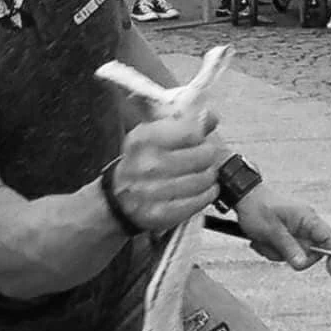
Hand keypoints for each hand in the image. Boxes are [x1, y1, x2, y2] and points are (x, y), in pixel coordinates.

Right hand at [114, 110, 221, 231]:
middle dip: (209, 155)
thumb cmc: (141, 163)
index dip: (202, 135)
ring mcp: (153, 191)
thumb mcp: (154, 134)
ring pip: (203, 180)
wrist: (120, 197)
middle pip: (202, 155)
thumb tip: (210, 117)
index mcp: (144, 139)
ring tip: (204, 173)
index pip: (191, 131)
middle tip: (206, 156)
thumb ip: (184, 123)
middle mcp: (147, 164)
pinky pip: (198, 202)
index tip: (202, 137)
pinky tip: (204, 190)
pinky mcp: (161, 213)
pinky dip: (207, 195)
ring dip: (209, 176)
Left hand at [233, 186, 330, 275]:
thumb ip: (288, 248)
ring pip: (294, 254)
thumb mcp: (272, 231)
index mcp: (307, 218)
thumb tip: (302, 264)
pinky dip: (271, 250)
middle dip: (290, 256)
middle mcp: (305, 224)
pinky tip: (260, 241)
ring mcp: (296, 230)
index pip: (329, 238)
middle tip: (273, 249)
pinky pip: (284, 251)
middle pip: (310, 252)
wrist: (243, 197)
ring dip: (276, 253)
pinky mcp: (286, 235)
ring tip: (262, 241)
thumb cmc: (257, 209)